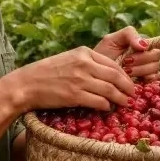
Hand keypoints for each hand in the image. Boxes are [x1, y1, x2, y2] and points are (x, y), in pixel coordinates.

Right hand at [6, 46, 134, 112]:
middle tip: (133, 96)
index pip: (113, 64)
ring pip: (110, 90)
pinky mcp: (74, 95)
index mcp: (83, 52)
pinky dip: (106, 106)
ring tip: (125, 104)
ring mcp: (79, 79)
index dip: (125, 76)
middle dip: (128, 88)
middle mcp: (83, 64)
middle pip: (116, 76)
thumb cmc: (46, 73)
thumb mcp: (68, 60)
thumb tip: (107, 75)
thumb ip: (87, 63)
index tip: (130, 84)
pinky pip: (99, 101)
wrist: (26, 84)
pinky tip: (107, 108)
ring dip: (121, 99)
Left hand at [93, 26, 159, 81]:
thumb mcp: (111, 40)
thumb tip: (144, 45)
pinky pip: (153, 80)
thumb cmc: (102, 55)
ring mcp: (147, 70)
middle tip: (125, 63)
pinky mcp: (146, 82)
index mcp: (140, 45)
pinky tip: (132, 79)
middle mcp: (146, 57)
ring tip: (125, 71)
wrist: (94, 73)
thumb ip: (128, 35)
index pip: (154, 45)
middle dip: (140, 60)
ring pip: (155, 68)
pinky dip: (144, 79)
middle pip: (156, 57)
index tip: (128, 55)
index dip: (144, 50)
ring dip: (139, 70)